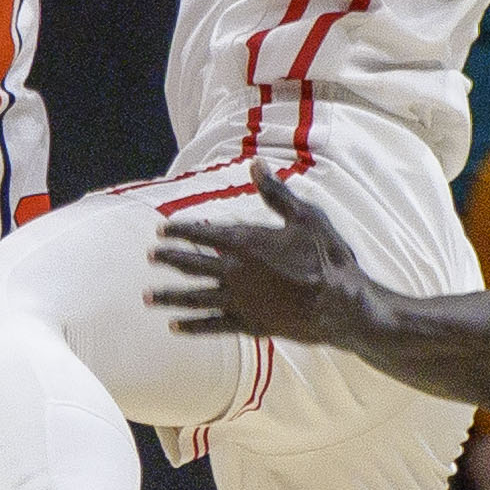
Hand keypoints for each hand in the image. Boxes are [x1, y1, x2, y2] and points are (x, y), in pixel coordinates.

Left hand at [147, 162, 369, 342]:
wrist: (342, 305)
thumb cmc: (327, 257)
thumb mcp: (305, 216)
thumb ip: (275, 192)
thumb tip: (255, 164)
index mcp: (248, 243)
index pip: (204, 234)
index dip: (181, 230)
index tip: (161, 229)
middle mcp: (237, 273)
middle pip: (193, 265)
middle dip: (169, 259)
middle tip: (150, 256)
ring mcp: (241, 301)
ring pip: (195, 297)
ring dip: (169, 296)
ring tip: (147, 296)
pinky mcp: (250, 325)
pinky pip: (213, 325)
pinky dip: (192, 325)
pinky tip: (175, 326)